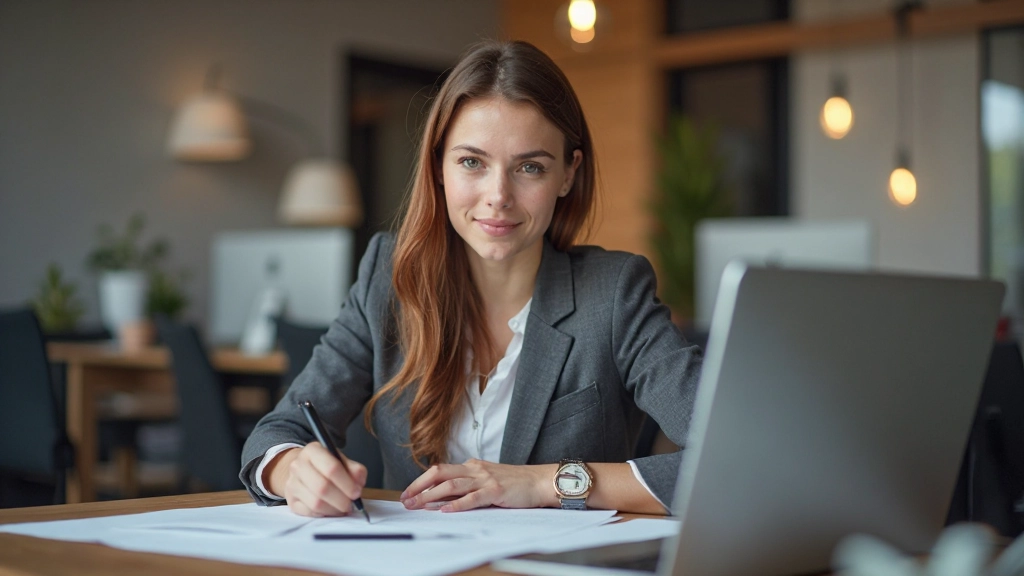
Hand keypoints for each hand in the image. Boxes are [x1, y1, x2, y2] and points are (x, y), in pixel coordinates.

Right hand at [265, 443, 367, 516]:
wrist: (302, 470)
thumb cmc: (326, 465)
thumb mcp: (341, 460)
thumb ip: (354, 470)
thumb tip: (358, 485)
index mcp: (312, 451)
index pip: (331, 468)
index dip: (347, 483)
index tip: (356, 492)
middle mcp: (298, 465)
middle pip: (322, 487)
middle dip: (341, 500)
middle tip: (351, 504)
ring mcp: (291, 484)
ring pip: (315, 503)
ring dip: (334, 509)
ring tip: (343, 508)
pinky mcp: (290, 501)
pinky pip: (309, 513)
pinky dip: (324, 514)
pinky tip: (331, 510)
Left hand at [400, 459, 557, 511]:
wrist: (540, 481)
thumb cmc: (515, 483)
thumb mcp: (487, 480)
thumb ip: (467, 486)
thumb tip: (442, 497)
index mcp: (471, 466)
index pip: (440, 470)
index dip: (420, 481)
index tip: (407, 493)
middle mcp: (475, 469)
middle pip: (439, 473)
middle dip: (419, 487)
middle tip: (406, 500)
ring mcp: (485, 479)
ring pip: (451, 485)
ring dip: (431, 496)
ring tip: (418, 505)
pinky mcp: (495, 490)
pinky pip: (472, 497)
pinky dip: (456, 504)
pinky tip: (445, 510)